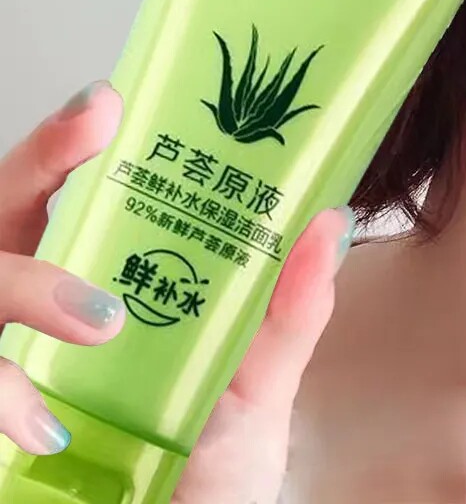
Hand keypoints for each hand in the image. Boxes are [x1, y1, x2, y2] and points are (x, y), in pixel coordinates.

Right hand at [0, 79, 351, 502]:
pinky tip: (42, 428)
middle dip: (37, 164)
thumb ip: (289, 314)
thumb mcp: (257, 390)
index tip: (109, 99)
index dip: (73, 142)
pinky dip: (0, 391)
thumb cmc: (212, 475)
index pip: (72, 196)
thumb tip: (331, 222)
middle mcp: (39, 316)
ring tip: (102, 316)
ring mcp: (5, 362)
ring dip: (25, 286)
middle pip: (5, 212)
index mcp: (106, 288)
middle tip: (91, 128)